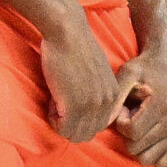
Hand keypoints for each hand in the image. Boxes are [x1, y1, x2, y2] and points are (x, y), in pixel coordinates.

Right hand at [40, 16, 131, 143]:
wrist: (67, 32)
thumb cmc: (77, 47)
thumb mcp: (99, 73)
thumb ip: (98, 91)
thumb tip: (86, 108)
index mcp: (114, 96)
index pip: (98, 126)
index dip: (80, 118)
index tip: (70, 101)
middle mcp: (107, 103)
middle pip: (87, 133)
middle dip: (70, 124)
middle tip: (60, 103)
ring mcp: (92, 105)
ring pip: (75, 134)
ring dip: (61, 123)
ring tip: (55, 102)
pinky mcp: (75, 105)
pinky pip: (63, 128)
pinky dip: (53, 119)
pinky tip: (52, 102)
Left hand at [111, 45, 166, 166]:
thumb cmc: (145, 70)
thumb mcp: (127, 74)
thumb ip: (115, 97)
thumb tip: (104, 122)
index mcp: (162, 105)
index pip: (132, 132)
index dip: (121, 123)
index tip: (124, 109)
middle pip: (137, 148)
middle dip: (128, 134)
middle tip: (131, 115)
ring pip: (147, 159)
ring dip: (138, 145)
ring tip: (140, 124)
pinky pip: (162, 163)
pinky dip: (151, 153)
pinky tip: (149, 134)